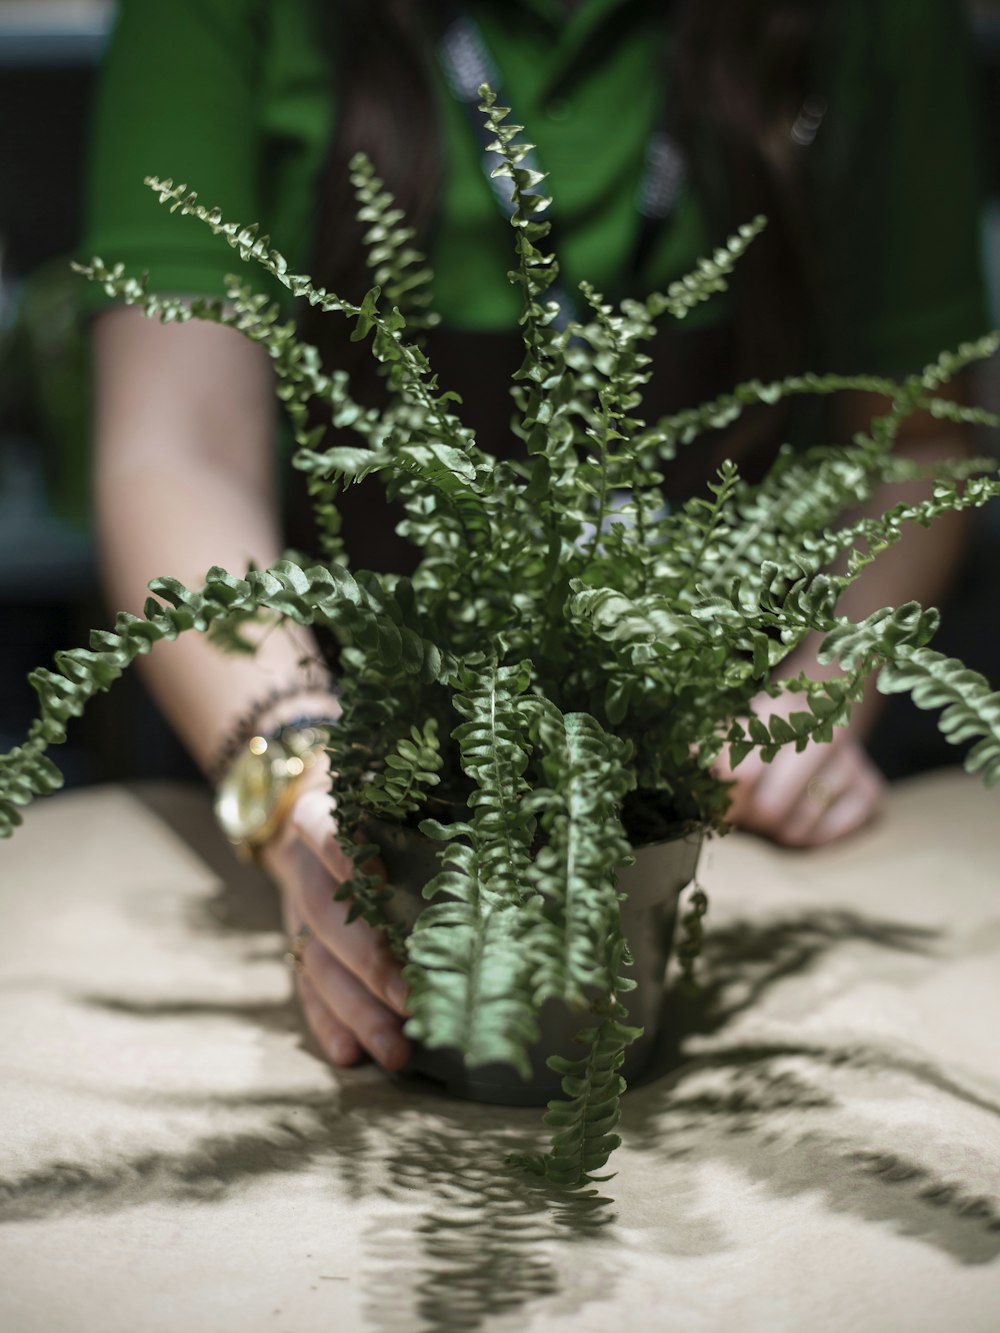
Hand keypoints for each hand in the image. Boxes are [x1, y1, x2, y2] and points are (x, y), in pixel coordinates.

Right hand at [260, 784, 410, 1071]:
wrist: (294, 794)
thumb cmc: (366, 786)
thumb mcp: (380, 777)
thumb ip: (418, 791)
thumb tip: (500, 814)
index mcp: (317, 812)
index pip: (321, 829)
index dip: (342, 855)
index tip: (378, 884)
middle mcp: (300, 864)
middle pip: (323, 914)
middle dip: (366, 962)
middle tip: (408, 1000)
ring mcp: (294, 906)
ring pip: (315, 961)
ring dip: (354, 1010)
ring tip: (392, 1051)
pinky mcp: (297, 939)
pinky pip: (306, 986)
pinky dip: (328, 1022)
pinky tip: (351, 1057)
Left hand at [716, 692, 886, 847]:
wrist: (818, 720)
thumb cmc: (761, 736)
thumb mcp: (732, 732)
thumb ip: (706, 750)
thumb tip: (677, 765)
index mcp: (782, 708)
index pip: (741, 773)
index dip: (722, 799)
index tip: (713, 807)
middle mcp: (826, 730)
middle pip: (770, 807)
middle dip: (750, 818)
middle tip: (745, 811)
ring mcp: (853, 760)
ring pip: (798, 827)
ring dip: (777, 829)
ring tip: (774, 807)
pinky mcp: (871, 791)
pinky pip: (828, 836)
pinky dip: (810, 837)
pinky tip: (804, 813)